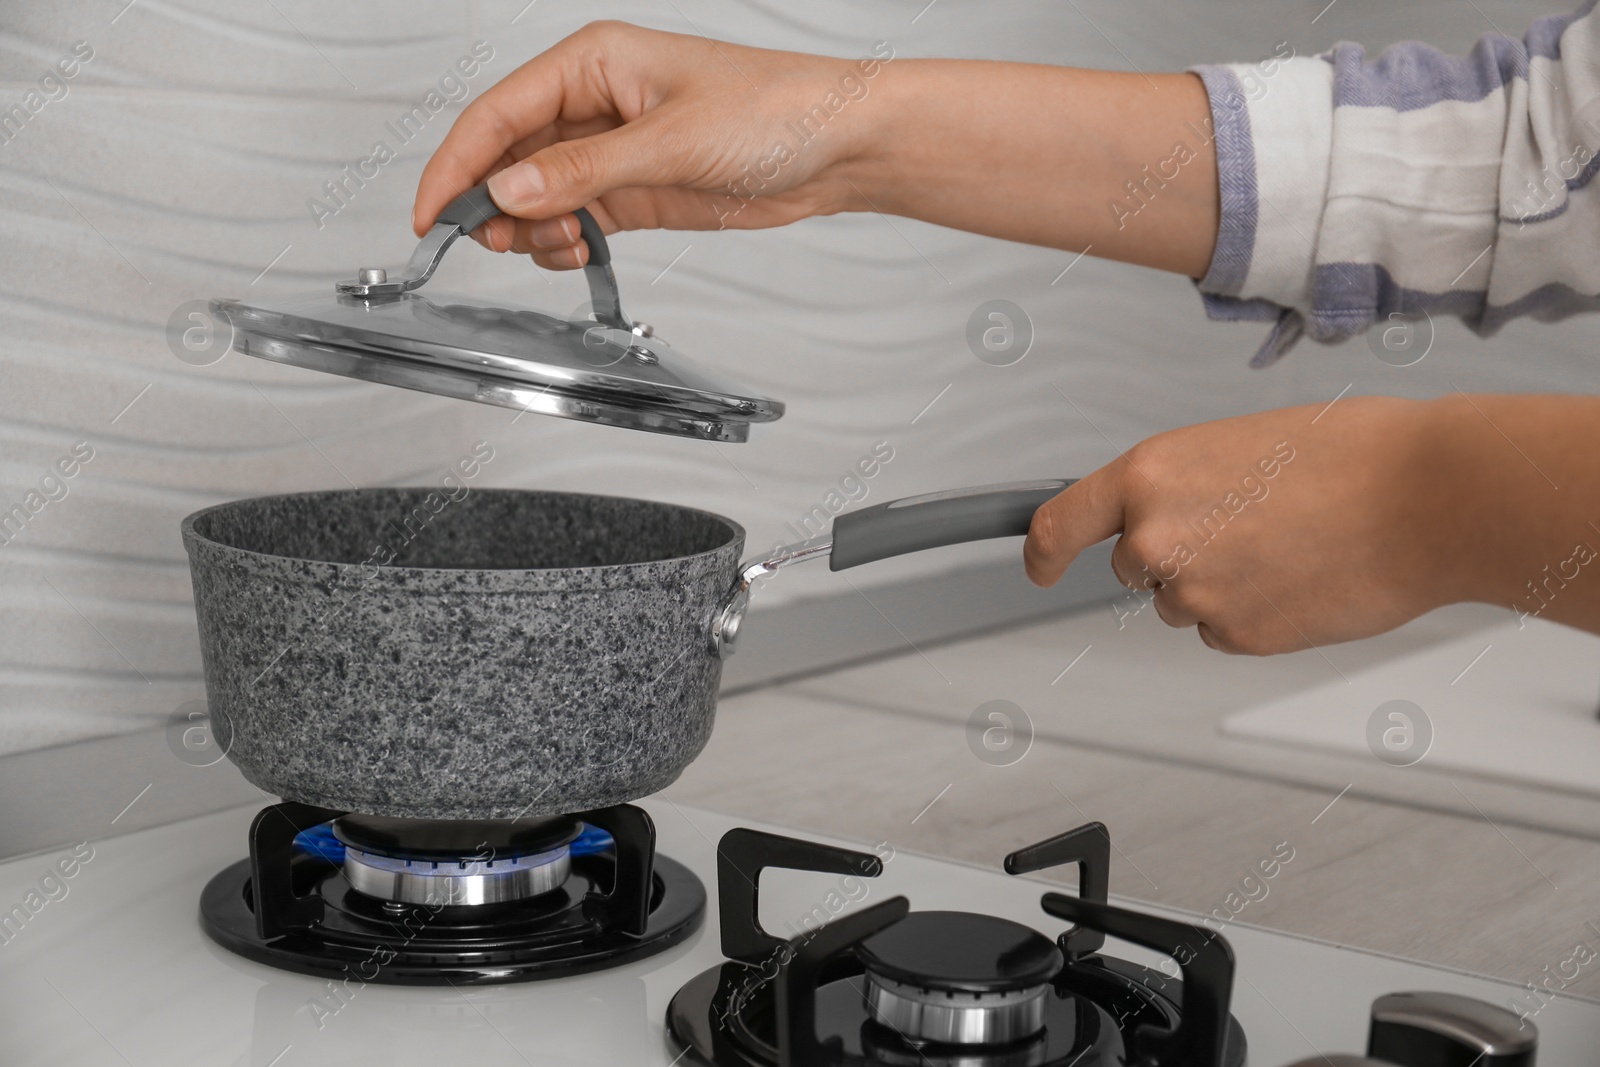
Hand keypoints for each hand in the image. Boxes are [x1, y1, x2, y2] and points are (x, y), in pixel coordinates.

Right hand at [415, 22, 1219, 275]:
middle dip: (491, 203)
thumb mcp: (670, 142)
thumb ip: (584, 173)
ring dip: (528, 228)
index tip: (430, 214)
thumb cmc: (775, 111)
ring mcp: (612, 150)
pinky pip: (574, 219)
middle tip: (488, 242)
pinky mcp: (635, 191)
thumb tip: (510, 192)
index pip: (497, 114)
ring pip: (537, 195)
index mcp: (592, 64)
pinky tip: (572, 251)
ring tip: (548, 246)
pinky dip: (561, 241)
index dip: (455, 164)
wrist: (838, 147)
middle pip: (508, 157)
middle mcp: (594, 104)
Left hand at [1022, 395, 1599, 653]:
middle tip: (1249, 526)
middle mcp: (1157, 538)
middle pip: (1136, 569)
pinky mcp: (1238, 637)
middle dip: (1178, 555)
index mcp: (1149, 475)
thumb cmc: (1351, 456)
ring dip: (1221, 584)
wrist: (1429, 498)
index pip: (1058, 524)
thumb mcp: (1235, 444)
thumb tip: (1155, 520)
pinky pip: (1226, 631)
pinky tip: (1304, 579)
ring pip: (1184, 603)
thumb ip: (1178, 485)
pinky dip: (1257, 614)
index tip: (1040, 564)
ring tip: (1291, 545)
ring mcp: (1195, 594)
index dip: (1042, 551)